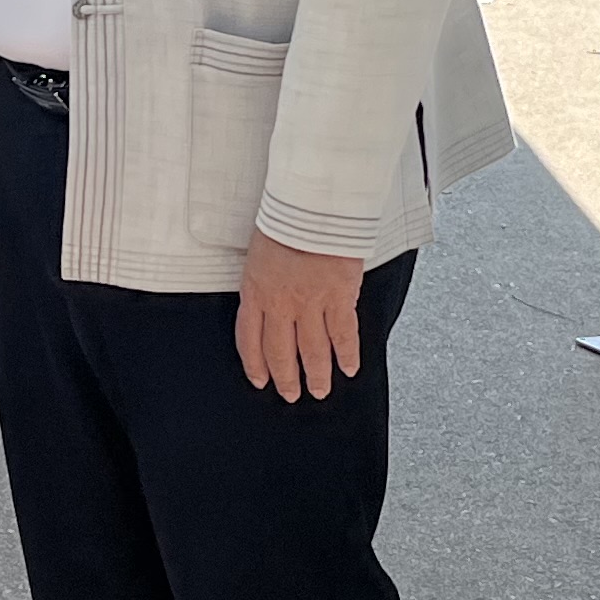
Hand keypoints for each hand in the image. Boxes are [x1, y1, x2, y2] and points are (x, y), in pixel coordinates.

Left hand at [234, 231, 366, 401]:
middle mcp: (280, 304)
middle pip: (280, 352)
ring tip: (321, 390)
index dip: (255, 364)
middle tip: (291, 395)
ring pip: (312, 350)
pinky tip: (349, 368)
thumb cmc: (286, 219)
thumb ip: (262, 281)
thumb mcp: (259, 253)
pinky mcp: (339, 298)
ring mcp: (310, 303)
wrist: (313, 205)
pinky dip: (347, 355)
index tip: (261, 380)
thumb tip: (267, 300)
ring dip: (317, 375)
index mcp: (255, 291)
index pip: (249, 339)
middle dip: (286, 378)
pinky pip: (343, 335)